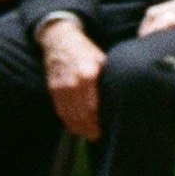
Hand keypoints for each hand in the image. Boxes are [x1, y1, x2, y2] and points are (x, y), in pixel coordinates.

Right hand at [38, 13, 104, 139]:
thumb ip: (108, 80)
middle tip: (98, 135)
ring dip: (80, 128)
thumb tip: (121, 99)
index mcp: (89, 75)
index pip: (94, 108)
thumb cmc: (86, 51)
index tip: (107, 128)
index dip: (100, 122)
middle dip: (91, 129)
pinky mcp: (53, 89)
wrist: (60, 40)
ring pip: (71, 116)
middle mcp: (73, 83)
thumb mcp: (102, 61)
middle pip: (82, 115)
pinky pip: (61, 111)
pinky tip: (77, 127)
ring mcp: (61, 87)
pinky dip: (69, 122)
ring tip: (89, 134)